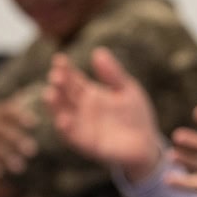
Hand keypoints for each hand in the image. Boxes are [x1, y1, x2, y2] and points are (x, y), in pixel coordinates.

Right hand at [43, 48, 162, 181]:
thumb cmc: (135, 115)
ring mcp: (82, 127)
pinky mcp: (87, 144)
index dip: (65, 69)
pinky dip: (67, 130)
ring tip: (50, 94)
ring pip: (63, 114)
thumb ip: (113, 74)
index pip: (73, 79)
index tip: (59, 59)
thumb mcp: (127, 89)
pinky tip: (63, 120)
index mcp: (89, 94)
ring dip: (55, 106)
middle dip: (59, 85)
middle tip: (55, 75)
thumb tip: (98, 52)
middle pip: (65, 95)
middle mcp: (81, 109)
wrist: (146, 143)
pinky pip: (73, 137)